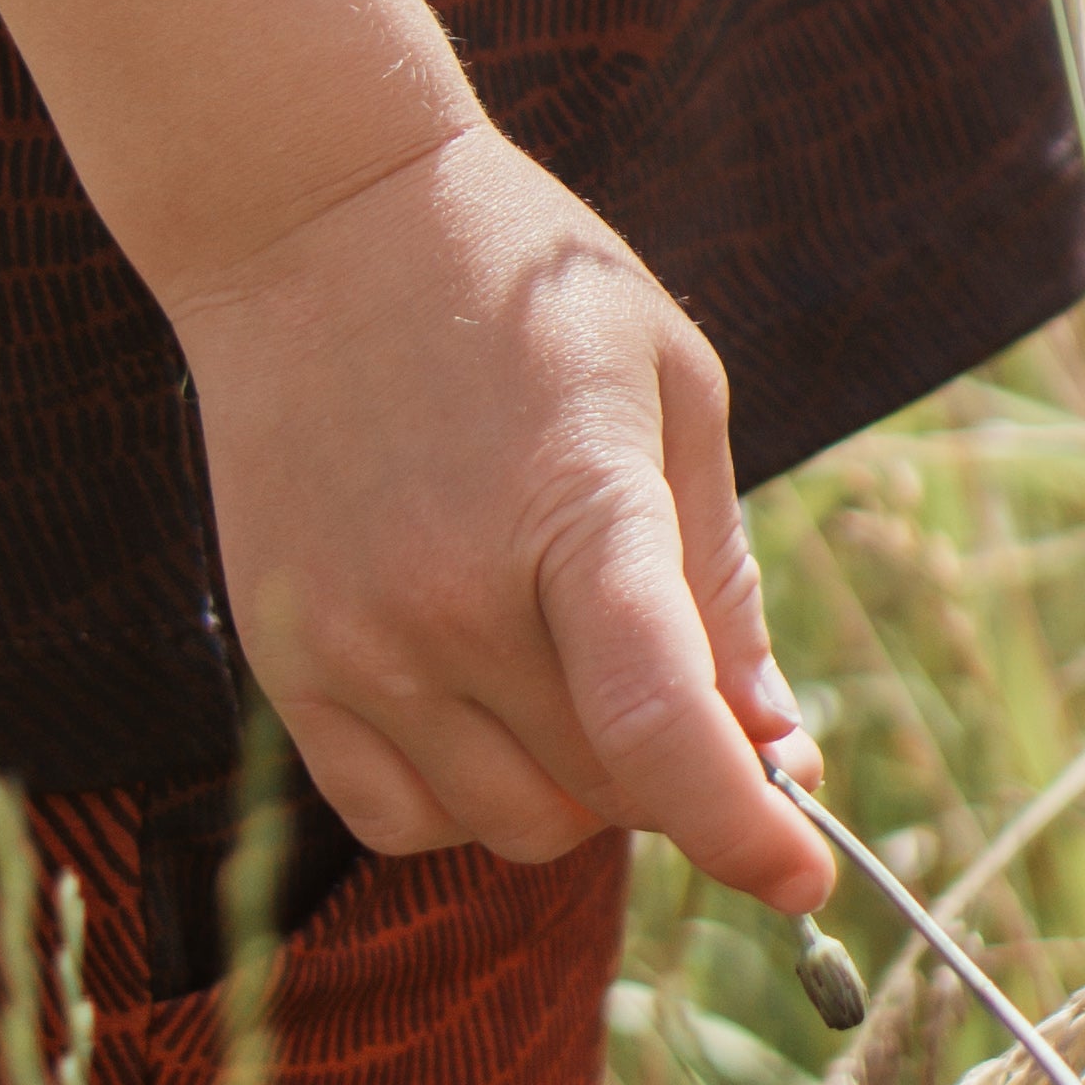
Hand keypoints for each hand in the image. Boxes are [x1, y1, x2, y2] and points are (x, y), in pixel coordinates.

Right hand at [163, 117, 831, 897]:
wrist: (308, 213)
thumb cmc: (515, 277)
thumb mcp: (666, 380)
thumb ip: (719, 573)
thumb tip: (771, 744)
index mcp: (573, 504)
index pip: (661, 730)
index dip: (746, 832)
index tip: (800, 872)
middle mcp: (451, 593)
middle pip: (606, 792)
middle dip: (671, 764)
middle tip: (674, 677)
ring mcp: (354, 635)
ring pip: (510, 823)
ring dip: (569, 785)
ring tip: (562, 655)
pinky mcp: (284, 657)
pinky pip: (397, 818)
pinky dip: (460, 795)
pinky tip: (474, 691)